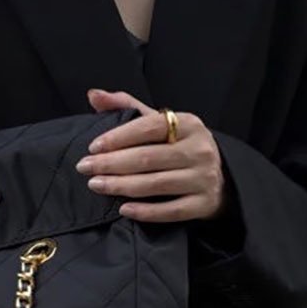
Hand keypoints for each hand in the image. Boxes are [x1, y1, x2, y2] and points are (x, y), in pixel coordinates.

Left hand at [74, 88, 227, 221]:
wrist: (221, 179)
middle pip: (148, 157)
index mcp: (188, 124)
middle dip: (112, 163)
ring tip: (96, 185)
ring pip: (156, 184)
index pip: (149, 127)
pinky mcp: (202, 204)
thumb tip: (93, 95)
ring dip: (121, 186)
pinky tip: (123, 209)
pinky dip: (145, 212)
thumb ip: (129, 107)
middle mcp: (199, 149)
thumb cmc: (181, 148)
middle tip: (85, 168)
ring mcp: (202, 178)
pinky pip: (170, 211)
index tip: (93, 147)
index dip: (119, 137)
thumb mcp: (163, 124)